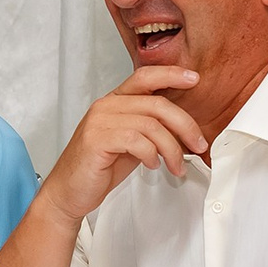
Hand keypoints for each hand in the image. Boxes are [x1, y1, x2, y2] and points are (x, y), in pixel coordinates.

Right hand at [38, 66, 208, 221]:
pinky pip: (137, 140)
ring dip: (172, 148)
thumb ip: (150, 130)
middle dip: (185, 125)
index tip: (194, 79)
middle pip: (157, 104)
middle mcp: (106, 106)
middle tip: (199, 144)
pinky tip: (152, 165)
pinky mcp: (97, 139)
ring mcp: (100, 121)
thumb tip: (183, 129)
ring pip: (151, 125)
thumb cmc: (98, 168)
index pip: (145, 77)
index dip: (171, 74)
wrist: (68, 192)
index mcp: (114, 102)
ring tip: (176, 166)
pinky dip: (152, 155)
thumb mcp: (131, 144)